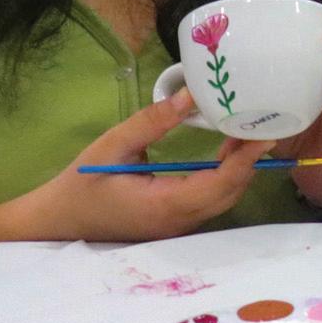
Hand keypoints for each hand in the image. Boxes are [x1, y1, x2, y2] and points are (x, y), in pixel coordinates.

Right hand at [37, 88, 274, 240]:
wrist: (56, 222)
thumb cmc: (81, 184)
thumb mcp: (112, 146)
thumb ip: (152, 122)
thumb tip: (191, 96)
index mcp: (165, 205)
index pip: (220, 183)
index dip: (246, 159)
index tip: (264, 133)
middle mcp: (179, 221)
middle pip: (230, 192)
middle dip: (250, 161)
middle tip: (261, 125)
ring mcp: (179, 226)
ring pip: (224, 199)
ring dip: (239, 169)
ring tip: (246, 133)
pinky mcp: (175, 223)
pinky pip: (211, 201)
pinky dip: (225, 178)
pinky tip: (225, 153)